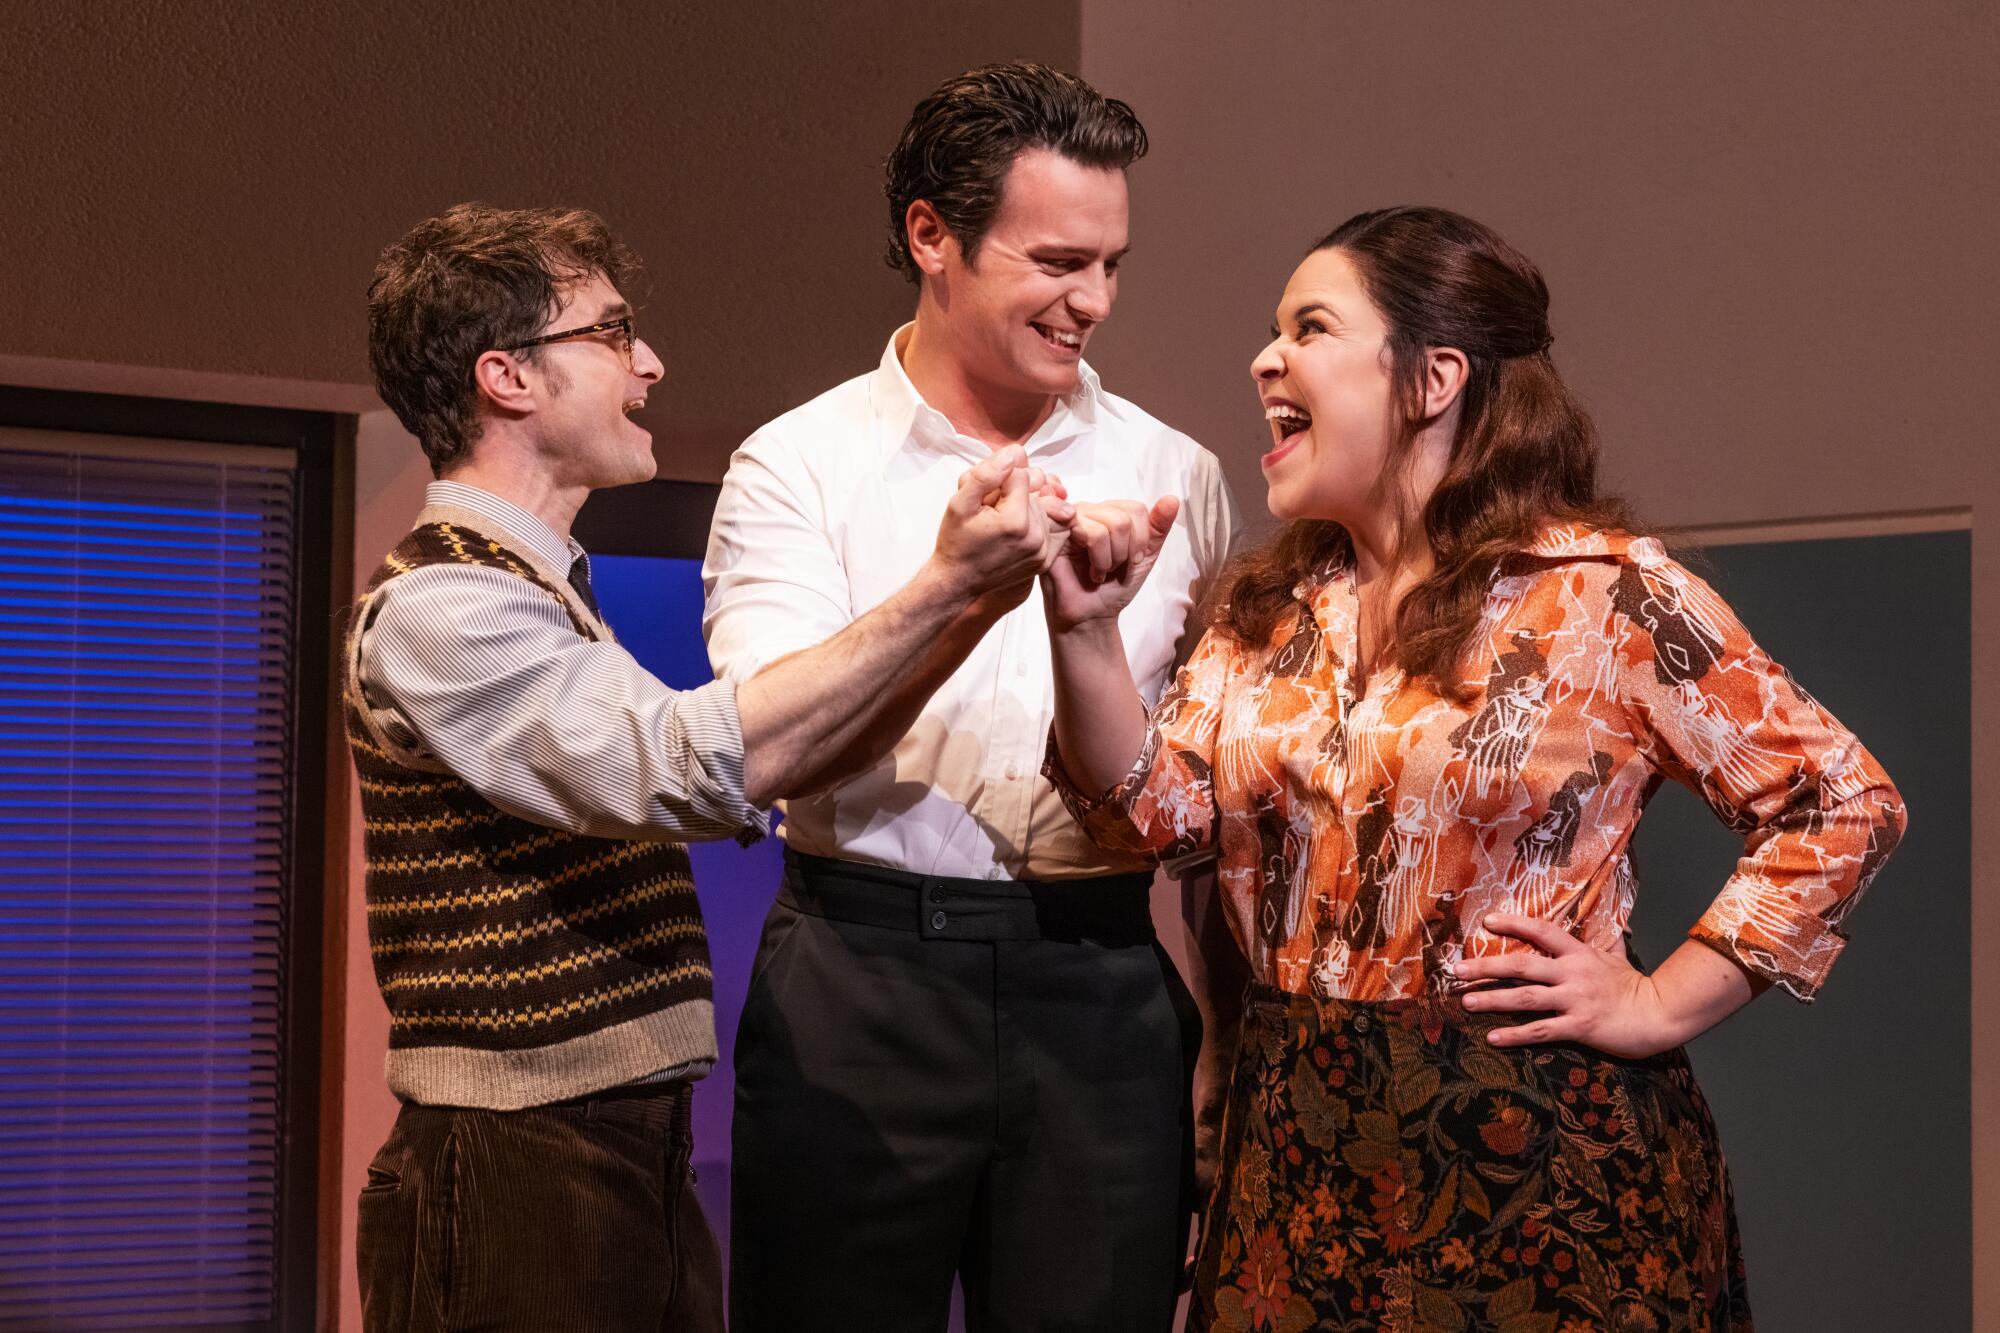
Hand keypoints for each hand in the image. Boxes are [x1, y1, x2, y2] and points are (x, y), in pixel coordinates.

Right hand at [930, 445, 1075, 601]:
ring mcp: (1042, 551)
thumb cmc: (956, 541)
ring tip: (1002, 521)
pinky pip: (1053, 525)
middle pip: (1036, 490)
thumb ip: (985, 475)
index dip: (1000, 479)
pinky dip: (1039, 520)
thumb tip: (1014, 454)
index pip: (1020, 475)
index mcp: (1015, 521)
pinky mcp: (1045, 560)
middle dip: (1014, 492)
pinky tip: (1019, 527)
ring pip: (1044, 505)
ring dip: (1026, 506)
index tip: (985, 497)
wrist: (958, 580)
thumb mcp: (959, 503)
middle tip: (991, 509)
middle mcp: (1035, 537)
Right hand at [1041, 496, 1179, 631]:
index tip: (1132, 561)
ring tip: (1100, 571)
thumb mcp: (1145, 556)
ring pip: (1111, 523)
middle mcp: (1089, 511)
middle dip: (1126, 552)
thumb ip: (1157, 528)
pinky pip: (1092, 532)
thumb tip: (1172, 499)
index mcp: (1108, 512)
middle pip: (1124, 516)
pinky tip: (1090, 572)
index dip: (1140, 540)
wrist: (1091, 616)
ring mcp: (1071, 519)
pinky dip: (1099, 559)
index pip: (1136, 509)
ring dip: (1112, 558)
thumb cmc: (1113, 587)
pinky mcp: (1057, 532)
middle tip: (1113, 568)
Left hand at [1454, 912, 1681, 1058]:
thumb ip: (1608, 943)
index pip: (1542, 931)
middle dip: (1487, 966)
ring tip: (1466, 1000)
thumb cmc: (1637, 987)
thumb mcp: (1618, 958)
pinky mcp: (1580, 1027)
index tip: (1487, 921)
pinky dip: (1515, 1035)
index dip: (1514, 924)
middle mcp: (1573, 973)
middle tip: (1457, 968)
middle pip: (1522, 965)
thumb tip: (1616, 926)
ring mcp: (1575, 1000)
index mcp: (1580, 953)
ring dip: (1493, 999)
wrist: (1661, 1014)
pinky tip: (1493, 1038)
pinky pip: (1541, 1031)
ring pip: (1525, 998)